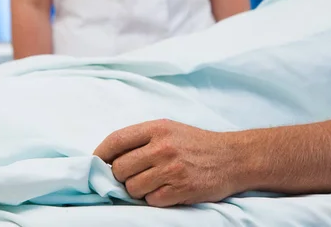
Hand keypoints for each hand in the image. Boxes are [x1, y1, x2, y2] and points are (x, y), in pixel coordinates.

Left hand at [93, 119, 246, 206]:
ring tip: (155, 182)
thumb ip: (141, 139)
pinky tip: (167, 189)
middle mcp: (162, 147)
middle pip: (120, 169)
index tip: (97, 163)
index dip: (100, 154)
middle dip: (122, 176)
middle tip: (136, 174)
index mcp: (156, 128)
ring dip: (139, 189)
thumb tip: (109, 158)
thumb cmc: (196, 144)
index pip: (115, 141)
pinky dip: (155, 199)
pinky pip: (151, 201)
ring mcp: (171, 169)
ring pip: (132, 188)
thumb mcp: (169, 130)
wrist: (232, 158)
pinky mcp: (180, 189)